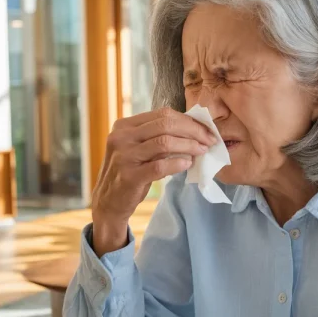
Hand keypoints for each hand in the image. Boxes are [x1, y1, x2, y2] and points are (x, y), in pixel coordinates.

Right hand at [91, 107, 215, 253]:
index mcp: (124, 126)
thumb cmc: (130, 172)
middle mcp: (121, 137)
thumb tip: (194, 129)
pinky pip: (160, 166)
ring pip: (164, 142)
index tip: (205, 130)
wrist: (108, 202)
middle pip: (165, 124)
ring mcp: (124, 156)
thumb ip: (157, 136)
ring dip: (189, 146)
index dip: (188, 120)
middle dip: (193, 131)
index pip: (162, 114)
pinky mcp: (129, 176)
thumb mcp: (138, 148)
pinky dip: (177, 163)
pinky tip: (188, 164)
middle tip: (209, 140)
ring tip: (202, 151)